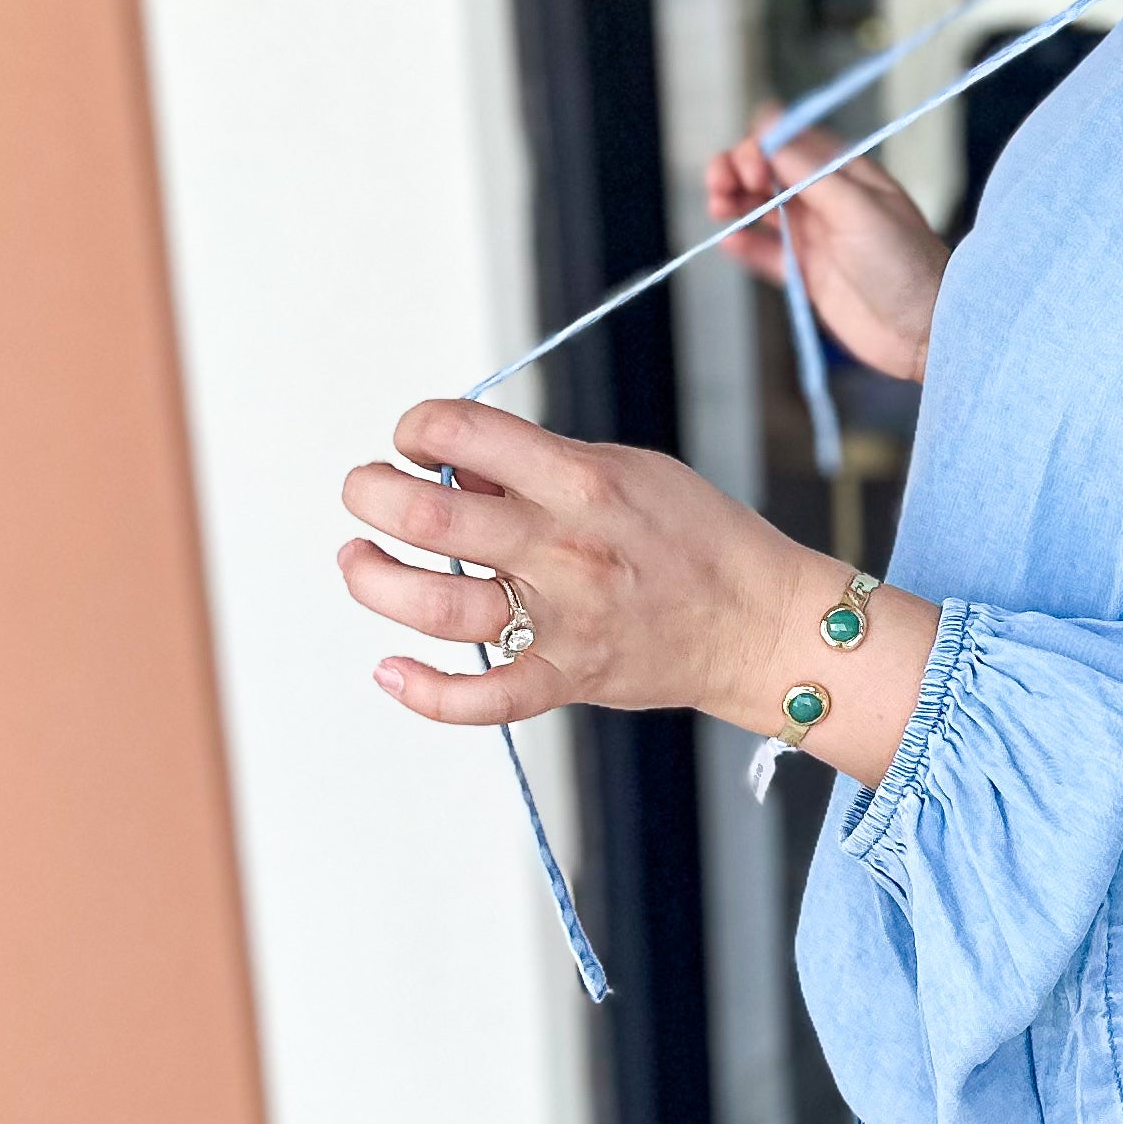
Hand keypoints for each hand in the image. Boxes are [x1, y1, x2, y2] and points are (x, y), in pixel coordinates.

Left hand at [340, 401, 940, 782]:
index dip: (419, 424)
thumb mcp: (632, 469)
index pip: (468, 433)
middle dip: (372, 495)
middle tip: (364, 490)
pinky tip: (389, 668)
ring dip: (373, 579)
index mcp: (584, 482)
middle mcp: (565, 550)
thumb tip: (457, 463)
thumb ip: (543, 464)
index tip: (415, 436)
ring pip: (434, 606)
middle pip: (430, 520)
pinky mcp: (566, 679)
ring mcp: (562, 621)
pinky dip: (424, 691)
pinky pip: (481, 698)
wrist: (763, 623)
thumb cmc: (699, 537)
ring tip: (359, 558)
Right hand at [703, 111, 949, 378]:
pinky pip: (764, 253)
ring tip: (718, 208)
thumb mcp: (857, 207)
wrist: (926, 331)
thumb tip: (769, 126)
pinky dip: (743, 245)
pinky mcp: (805, 274)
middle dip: (736, 170)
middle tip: (723, 187)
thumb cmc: (904, 263)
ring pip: (758, 208)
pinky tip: (730, 241)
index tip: (752, 168)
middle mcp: (826, 200)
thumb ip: (808, 170)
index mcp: (844, 173)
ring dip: (731, 201)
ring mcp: (814, 237)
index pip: (788, 142)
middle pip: (766, 171)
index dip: (760, 147)